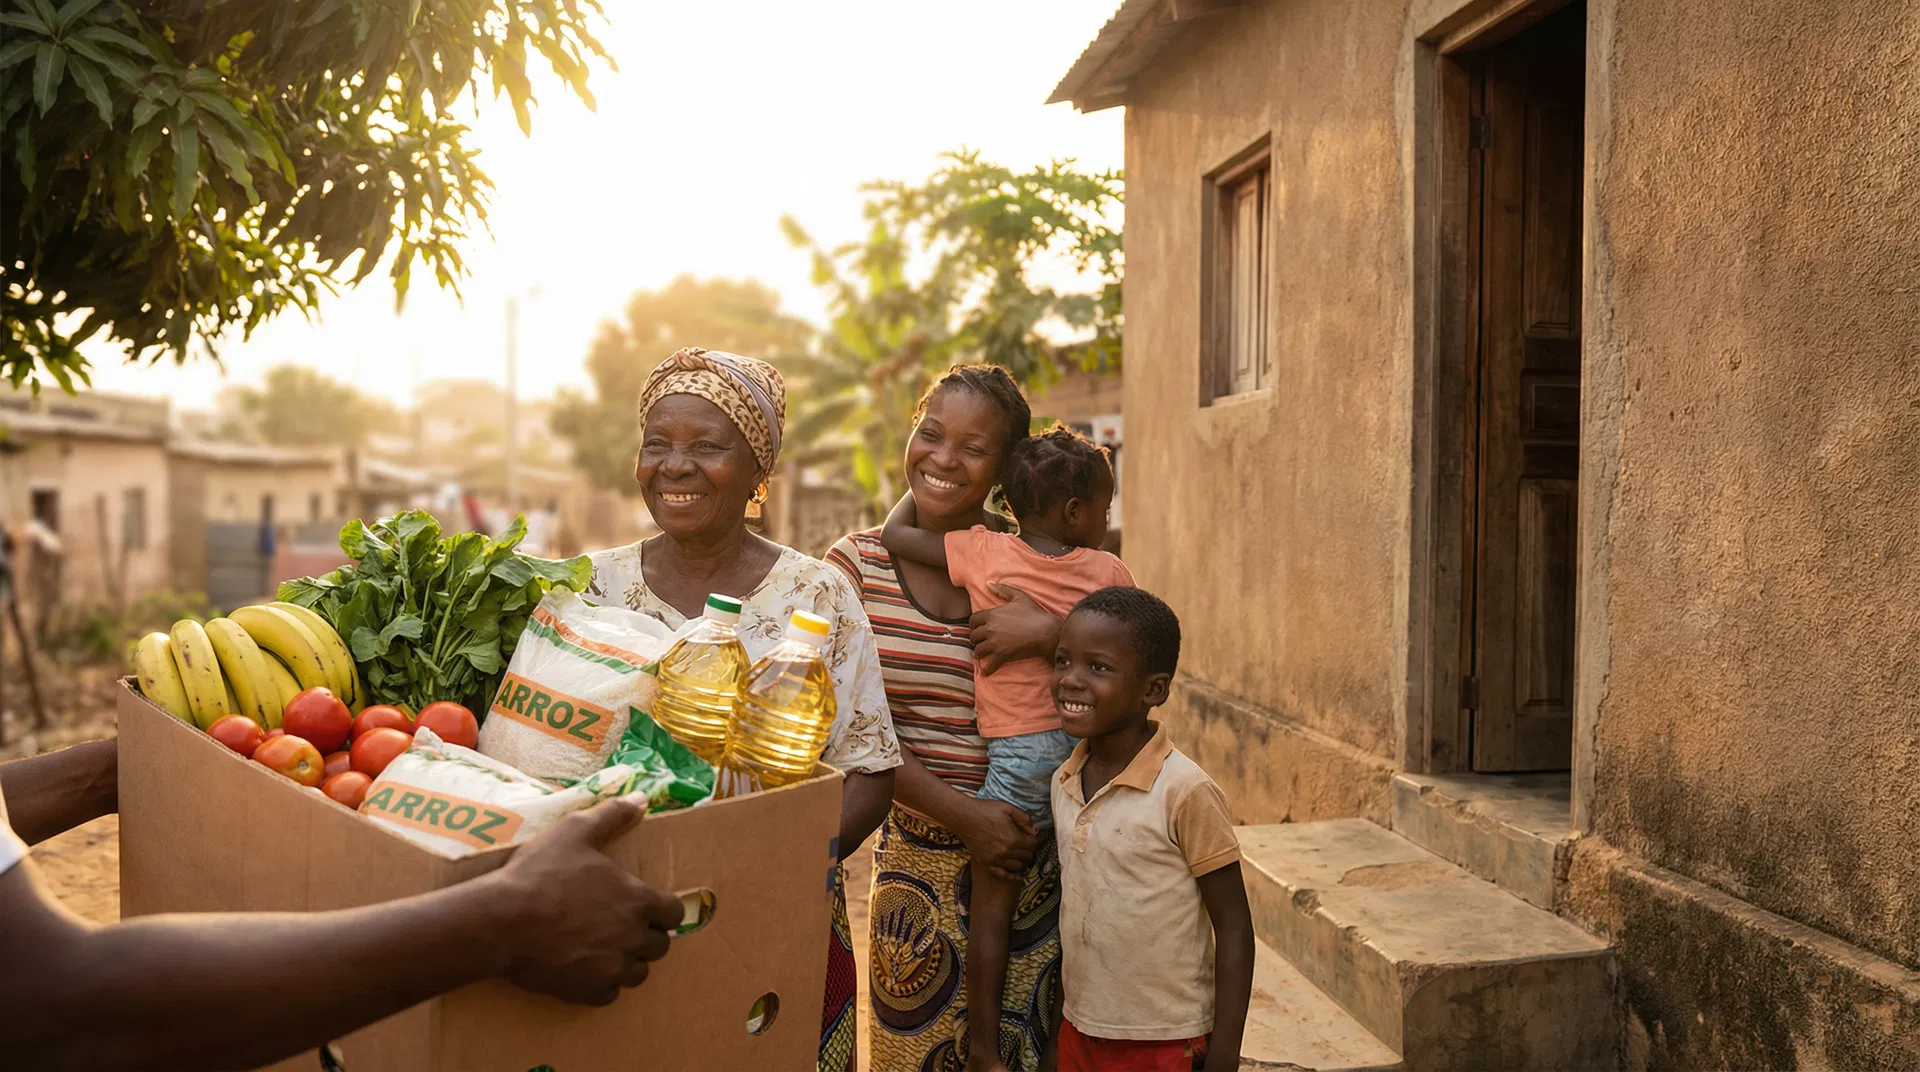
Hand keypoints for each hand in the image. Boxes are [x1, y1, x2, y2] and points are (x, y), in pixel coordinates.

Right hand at [487, 801, 681, 1005]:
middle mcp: (632, 938)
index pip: (674, 914)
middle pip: (660, 946)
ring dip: (627, 962)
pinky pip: (610, 994)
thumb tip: (642, 799)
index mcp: (638, 901)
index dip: (662, 909)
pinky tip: (584, 967)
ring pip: (638, 973)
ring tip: (604, 948)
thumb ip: (613, 816)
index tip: (645, 906)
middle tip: (620, 925)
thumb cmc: (539, 874)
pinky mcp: (588, 991)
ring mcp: (611, 968)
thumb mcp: (575, 831)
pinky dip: (602, 984)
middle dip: (646, 936)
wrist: (499, 922)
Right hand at [952, 796, 1036, 882]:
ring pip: (1018, 867)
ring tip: (1019, 854)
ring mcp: (996, 860)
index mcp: (1014, 838)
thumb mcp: (1009, 808)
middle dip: (1029, 850)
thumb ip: (1025, 820)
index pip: (1033, 845)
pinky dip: (1012, 876)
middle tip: (1025, 844)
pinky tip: (1017, 875)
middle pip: (1027, 856)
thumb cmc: (986, 810)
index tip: (1030, 836)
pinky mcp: (986, 863)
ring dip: (1022, 861)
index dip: (1034, 839)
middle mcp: (1006, 852)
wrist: (964, 817)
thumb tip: (1034, 831)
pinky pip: (1003, 875)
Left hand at [968, 584, 1063, 673]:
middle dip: (976, 639)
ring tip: (982, 655)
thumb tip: (988, 583)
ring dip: (979, 653)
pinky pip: (988, 665)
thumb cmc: (1034, 614)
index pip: (973, 620)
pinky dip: (986, 669)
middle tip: (980, 642)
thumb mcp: (1019, 597)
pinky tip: (987, 670)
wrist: (1046, 632)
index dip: (974, 625)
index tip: (978, 628)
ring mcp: (995, 643)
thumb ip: (1002, 590)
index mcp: (992, 614)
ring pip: (978, 651)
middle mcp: (990, 628)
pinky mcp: (1002, 655)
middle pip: (973, 636)